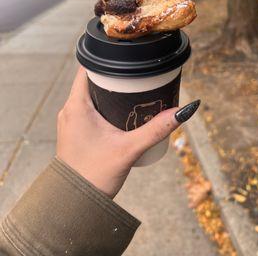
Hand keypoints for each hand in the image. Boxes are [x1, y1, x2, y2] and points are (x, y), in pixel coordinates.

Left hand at [56, 67, 198, 197]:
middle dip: (113, 76)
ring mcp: (71, 121)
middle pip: (91, 80)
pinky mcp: (75, 131)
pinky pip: (88, 108)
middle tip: (136, 75)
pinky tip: (120, 111)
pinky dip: (103, 104)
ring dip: (108, 91)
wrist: (75, 203)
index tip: (125, 59)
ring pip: (89, 94)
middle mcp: (69, 109)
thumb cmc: (94, 175)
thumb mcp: (129, 149)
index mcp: (76, 106)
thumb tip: (182, 111)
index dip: (105, 60)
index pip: (87, 69)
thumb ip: (156, 130)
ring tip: (131, 90)